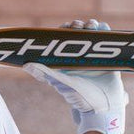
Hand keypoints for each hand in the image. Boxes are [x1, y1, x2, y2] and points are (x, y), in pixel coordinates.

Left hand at [22, 19, 127, 133]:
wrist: (105, 108)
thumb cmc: (81, 98)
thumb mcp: (63, 83)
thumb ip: (46, 73)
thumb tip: (26, 64)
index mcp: (65, 61)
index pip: (62, 40)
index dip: (63, 31)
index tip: (66, 26)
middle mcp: (78, 58)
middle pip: (77, 35)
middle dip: (78, 27)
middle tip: (79, 25)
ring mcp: (93, 57)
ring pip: (91, 35)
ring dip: (91, 27)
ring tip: (92, 25)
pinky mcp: (107, 58)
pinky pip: (106, 41)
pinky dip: (105, 31)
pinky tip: (104, 26)